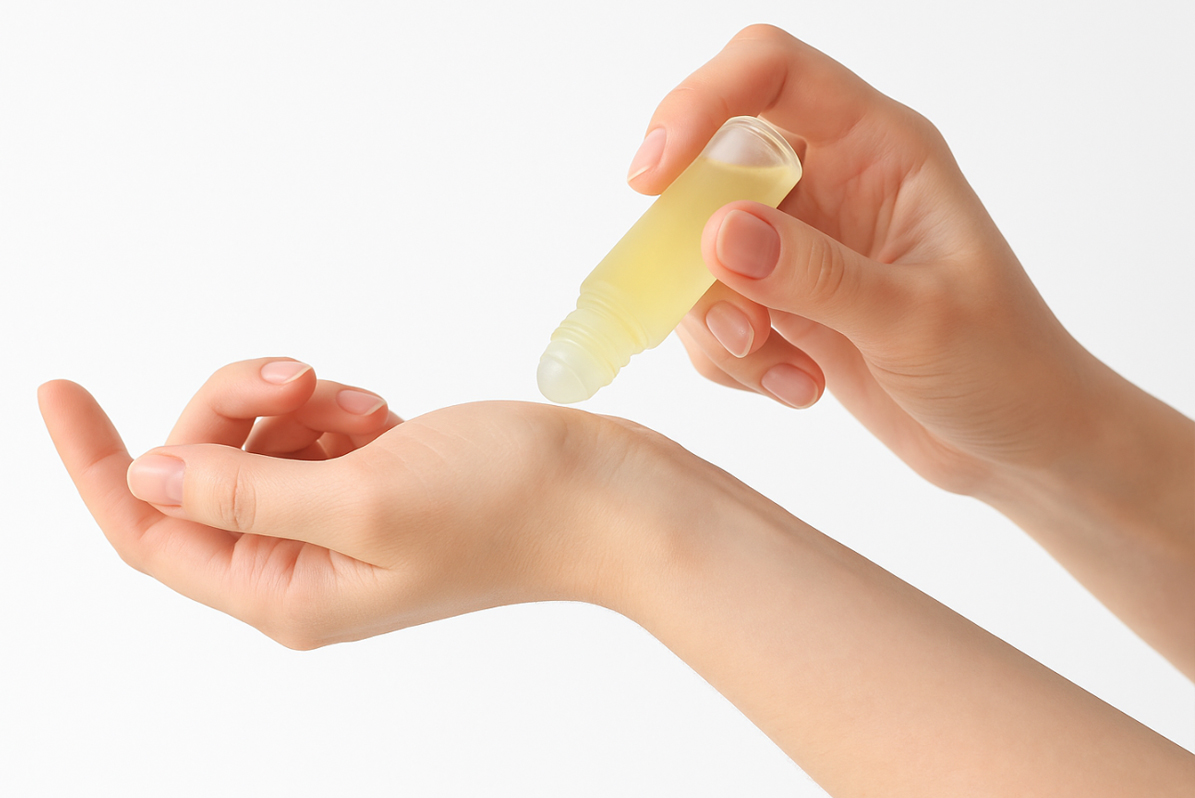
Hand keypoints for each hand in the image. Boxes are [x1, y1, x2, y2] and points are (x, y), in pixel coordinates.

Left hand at [37, 357, 644, 647]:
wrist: (608, 495)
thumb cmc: (510, 506)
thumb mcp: (361, 495)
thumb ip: (243, 490)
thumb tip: (150, 474)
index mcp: (287, 591)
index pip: (151, 532)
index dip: (99, 462)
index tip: (59, 390)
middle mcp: (303, 566)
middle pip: (205, 473)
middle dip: (232, 409)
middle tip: (300, 377)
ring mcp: (340, 524)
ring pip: (257, 444)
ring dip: (292, 403)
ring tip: (364, 404)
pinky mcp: (374, 486)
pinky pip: (309, 434)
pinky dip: (332, 407)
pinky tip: (384, 411)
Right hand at [631, 25, 1103, 496]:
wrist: (1021, 444)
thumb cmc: (1005, 368)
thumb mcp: (917, 322)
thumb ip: (817, 276)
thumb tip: (716, 235)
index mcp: (880, 148)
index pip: (769, 71)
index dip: (697, 104)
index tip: (652, 182)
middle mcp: (833, 181)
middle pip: (709, 165)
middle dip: (693, 248)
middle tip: (734, 322)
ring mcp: (802, 243)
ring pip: (699, 250)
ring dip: (717, 320)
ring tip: (783, 369)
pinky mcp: (783, 300)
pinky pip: (713, 310)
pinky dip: (732, 358)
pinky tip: (797, 385)